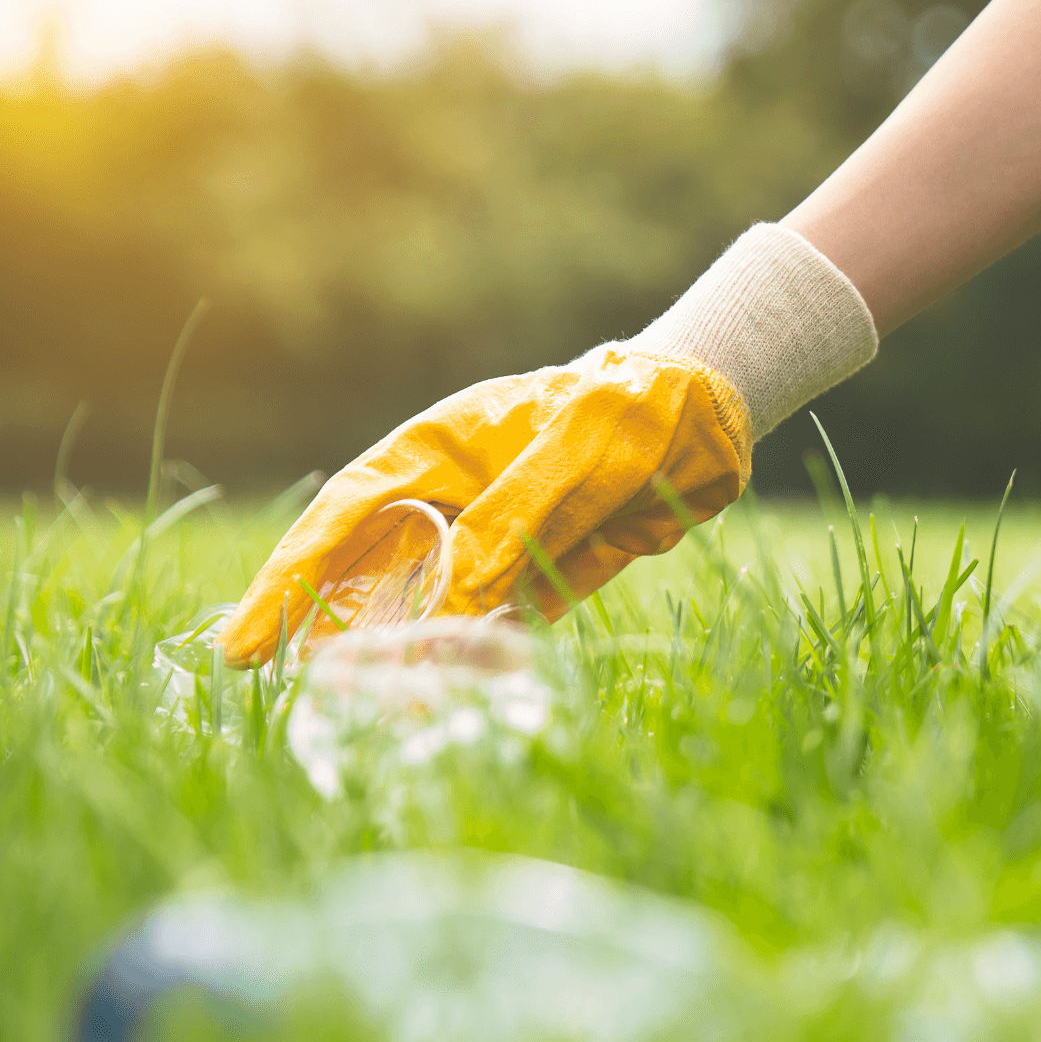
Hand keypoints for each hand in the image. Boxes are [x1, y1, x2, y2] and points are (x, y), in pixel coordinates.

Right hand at [220, 346, 748, 665]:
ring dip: (396, 662)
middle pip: (368, 574)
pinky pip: (492, 632)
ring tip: (359, 721)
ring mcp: (494, 543)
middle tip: (277, 695)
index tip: (244, 643)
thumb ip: (515, 518)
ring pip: (426, 613)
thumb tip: (452, 600)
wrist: (708, 418)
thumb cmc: (634, 406)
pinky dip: (468, 667)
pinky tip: (446, 708)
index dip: (289, 580)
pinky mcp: (539, 578)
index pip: (344, 516)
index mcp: (438, 450)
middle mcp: (453, 501)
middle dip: (323, 633)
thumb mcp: (576, 449)